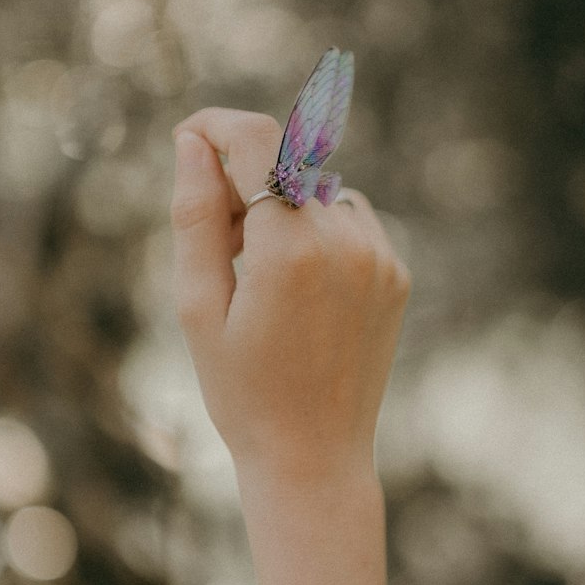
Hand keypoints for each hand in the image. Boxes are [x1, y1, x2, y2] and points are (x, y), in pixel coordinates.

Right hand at [170, 107, 410, 486]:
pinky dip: (317, 233)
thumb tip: (192, 143)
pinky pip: (349, 222)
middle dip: (243, 181)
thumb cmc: (242, 392)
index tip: (188, 136)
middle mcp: (346, 242)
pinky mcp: (396, 274)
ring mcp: (380, 257)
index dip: (217, 126)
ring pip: (317, 191)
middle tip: (216, 244)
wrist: (314, 458)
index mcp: (291, 250)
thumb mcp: (197, 307)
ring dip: (282, 209)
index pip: (257, 141)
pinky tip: (298, 291)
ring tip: (256, 277)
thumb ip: (196, 216)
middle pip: (286, 165)